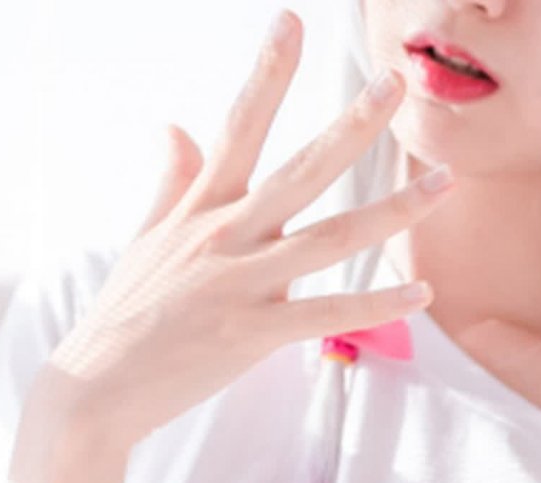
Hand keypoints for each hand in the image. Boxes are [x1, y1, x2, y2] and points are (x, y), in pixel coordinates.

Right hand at [35, 10, 451, 454]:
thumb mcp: (146, 238)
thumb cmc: (125, 315)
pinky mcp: (254, 333)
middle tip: (395, 82)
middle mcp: (225, 235)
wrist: (96, 388)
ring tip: (444, 182)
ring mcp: (242, 283)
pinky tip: (424, 292)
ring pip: (333, 238)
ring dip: (395, 210)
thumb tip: (174, 126)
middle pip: (303, 169)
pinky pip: (330, 313)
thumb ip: (172, 180)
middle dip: (354, 124)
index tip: (292, 21)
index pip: (240, 124)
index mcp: (201, 206)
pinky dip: (380, 305)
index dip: (268, 71)